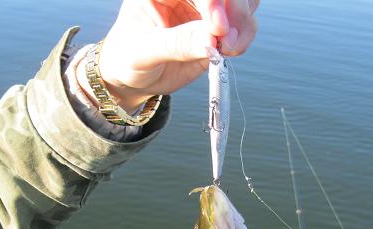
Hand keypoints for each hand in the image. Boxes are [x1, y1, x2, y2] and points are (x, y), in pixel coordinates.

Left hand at [78, 0, 258, 113]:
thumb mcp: (144, 52)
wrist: (133, 77)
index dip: (214, 2)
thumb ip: (177, 44)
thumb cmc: (128, 58)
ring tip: (229, 48)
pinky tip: (228, 52)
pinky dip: (243, 38)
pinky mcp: (218, 30)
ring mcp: (206, 10)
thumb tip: (211, 40)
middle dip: (236, 12)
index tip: (218, 29)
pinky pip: (243, 25)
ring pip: (244, 1)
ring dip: (244, 24)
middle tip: (228, 41)